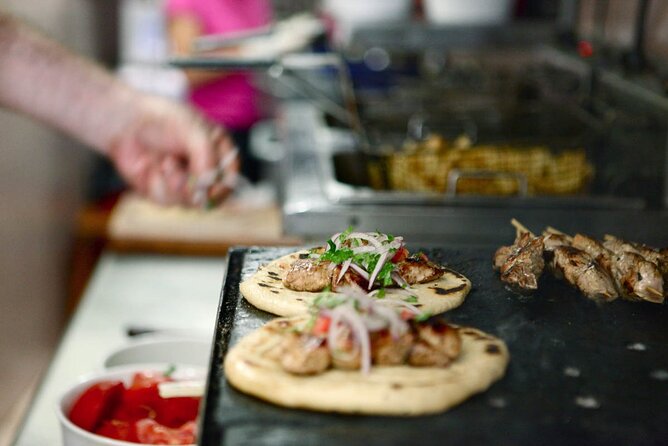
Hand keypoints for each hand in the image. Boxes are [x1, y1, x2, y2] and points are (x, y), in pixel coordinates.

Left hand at [108, 96, 238, 206]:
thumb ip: (206, 157)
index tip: (211, 187)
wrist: (123, 122)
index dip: (224, 186)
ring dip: (176, 183)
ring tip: (165, 162)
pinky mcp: (164, 191)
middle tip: (186, 176)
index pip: (232, 177)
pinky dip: (160, 187)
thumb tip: (207, 185)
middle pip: (214, 196)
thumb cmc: (160, 119)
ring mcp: (184, 182)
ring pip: (191, 202)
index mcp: (218, 150)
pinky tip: (152, 170)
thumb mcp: (191, 130)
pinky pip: (169, 202)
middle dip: (197, 188)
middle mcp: (204, 168)